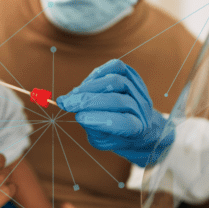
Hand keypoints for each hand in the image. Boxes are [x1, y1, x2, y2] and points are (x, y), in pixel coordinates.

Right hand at [56, 59, 173, 165]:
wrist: (138, 123)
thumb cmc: (117, 134)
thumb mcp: (104, 141)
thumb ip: (94, 128)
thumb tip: (80, 112)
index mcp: (138, 130)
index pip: (124, 123)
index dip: (100, 120)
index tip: (78, 118)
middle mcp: (142, 108)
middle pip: (117, 101)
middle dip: (88, 101)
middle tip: (67, 103)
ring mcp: (138, 90)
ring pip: (115, 82)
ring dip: (89, 87)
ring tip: (73, 94)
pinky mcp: (132, 75)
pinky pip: (116, 67)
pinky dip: (98, 72)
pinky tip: (85, 83)